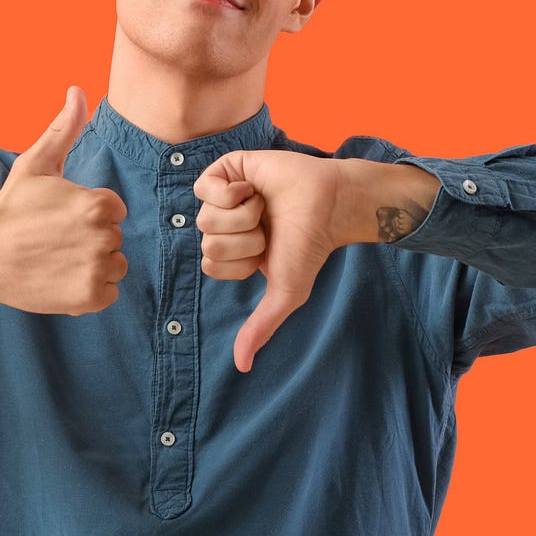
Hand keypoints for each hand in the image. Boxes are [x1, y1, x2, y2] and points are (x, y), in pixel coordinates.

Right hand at [0, 86, 128, 314]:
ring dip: (93, 265)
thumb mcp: (36, 164)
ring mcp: (97, 270)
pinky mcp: (90, 298)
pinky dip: (89, 290)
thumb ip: (64, 129)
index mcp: (98, 204)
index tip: (60, 217)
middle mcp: (103, 237)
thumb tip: (77, 91)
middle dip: (90, 238)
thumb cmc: (11, 208)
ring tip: (58, 259)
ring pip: (114, 265)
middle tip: (54, 239)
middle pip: (113, 237)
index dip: (88, 212)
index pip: (113, 209)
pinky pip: (109, 292)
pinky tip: (61, 278)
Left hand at [194, 151, 352, 371]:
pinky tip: (254, 189)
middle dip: (243, 240)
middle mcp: (225, 223)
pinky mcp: (228, 168)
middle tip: (268, 227)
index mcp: (233, 251)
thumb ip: (261, 326)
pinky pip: (205, 186)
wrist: (329, 205)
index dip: (238, 262)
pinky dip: (232, 192)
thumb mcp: (286, 293)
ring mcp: (224, 195)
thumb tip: (242, 367)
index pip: (210, 264)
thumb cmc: (310, 246)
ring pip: (205, 217)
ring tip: (265, 207)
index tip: (266, 252)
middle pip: (207, 242)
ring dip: (242, 216)